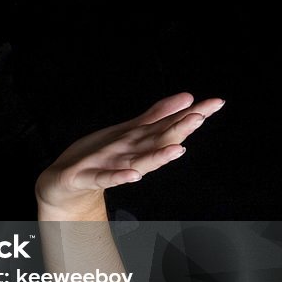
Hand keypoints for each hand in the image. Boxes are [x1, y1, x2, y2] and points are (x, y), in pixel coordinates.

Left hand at [35, 92, 224, 217]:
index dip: (193, 114)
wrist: (65, 182)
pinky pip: (106, 178)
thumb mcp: (129, 131)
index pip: (171, 125)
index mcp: (141, 143)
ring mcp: (113, 167)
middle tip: (201, 117)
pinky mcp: (90, 177)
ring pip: (139, 160)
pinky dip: (120, 177)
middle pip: (159, 141)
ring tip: (178, 150)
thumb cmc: (99, 157)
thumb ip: (158, 116)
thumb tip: (188, 98)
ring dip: (157, 157)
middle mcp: (132, 155)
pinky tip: (134, 175)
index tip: (217, 102)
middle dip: (180, 130)